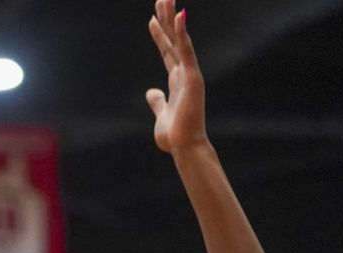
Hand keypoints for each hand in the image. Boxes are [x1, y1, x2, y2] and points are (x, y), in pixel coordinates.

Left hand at [146, 0, 207, 153]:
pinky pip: (186, 51)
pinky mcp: (192, 77)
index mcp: (176, 80)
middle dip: (166, 19)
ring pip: (179, 40)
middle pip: (173, 40)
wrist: (184, 147)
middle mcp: (184, 73)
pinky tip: (178, 16)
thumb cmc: (175, 135)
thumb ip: (157, 101)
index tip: (153, 18)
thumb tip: (151, 92)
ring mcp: (189, 73)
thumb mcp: (160, 115)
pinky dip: (182, 33)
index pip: (166, 51)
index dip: (159, 35)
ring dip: (172, 19)